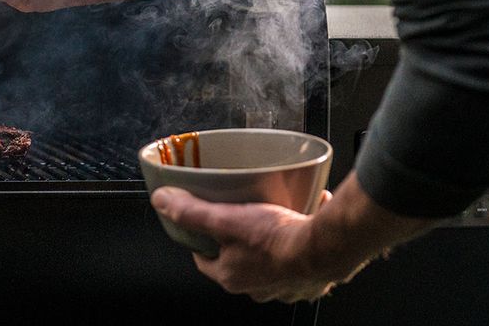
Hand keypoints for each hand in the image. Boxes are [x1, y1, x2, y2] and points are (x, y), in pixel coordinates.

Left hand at [150, 186, 368, 302]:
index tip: (201, 226)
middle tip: (239, 217)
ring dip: (269, 242)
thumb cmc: (277, 238)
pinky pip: (299, 259)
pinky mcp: (310, 280)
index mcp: (232, 276)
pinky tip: (301, 221)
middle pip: (237, 260)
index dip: (200, 242)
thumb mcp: (225, 219)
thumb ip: (191, 212)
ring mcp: (285, 286)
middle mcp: (258, 288)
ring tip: (271, 218)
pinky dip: (297, 242)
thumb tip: (163, 201)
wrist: (325, 248)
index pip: (204, 261)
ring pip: (269, 261)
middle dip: (237, 240)